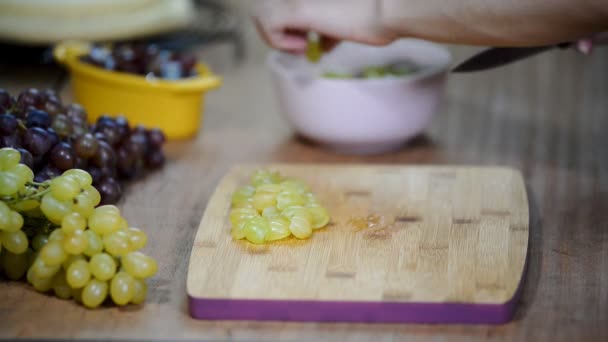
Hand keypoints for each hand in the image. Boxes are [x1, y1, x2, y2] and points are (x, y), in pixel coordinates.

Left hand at [252, 0, 394, 53]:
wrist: (389, 12)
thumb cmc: (377, 17)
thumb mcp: (345, 24)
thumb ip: (327, 29)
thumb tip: (319, 45)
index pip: (283, 7)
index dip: (288, 25)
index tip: (305, 40)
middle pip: (266, 6)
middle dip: (279, 30)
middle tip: (300, 46)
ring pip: (261, 13)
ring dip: (278, 36)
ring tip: (301, 46)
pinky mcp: (296, 7)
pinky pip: (269, 26)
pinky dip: (280, 43)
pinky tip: (302, 46)